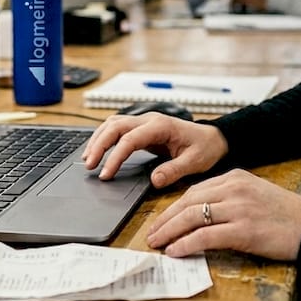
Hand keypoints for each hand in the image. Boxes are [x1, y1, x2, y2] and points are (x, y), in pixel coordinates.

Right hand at [82, 113, 226, 187]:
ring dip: (98, 139)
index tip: (105, 174)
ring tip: (87, 159)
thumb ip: (175, 170)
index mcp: (161, 126)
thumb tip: (154, 181)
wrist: (213, 138)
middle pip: (115, 126)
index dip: (115, 156)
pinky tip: (97, 150)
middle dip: (99, 145)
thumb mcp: (195, 162)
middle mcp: (149, 119)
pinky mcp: (142, 128)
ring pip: (113, 124)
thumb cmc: (205, 148)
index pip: (130, 139)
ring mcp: (144, 122)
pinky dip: (104, 137)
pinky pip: (117, 128)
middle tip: (89, 166)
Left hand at [146, 169, 300, 260]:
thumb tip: (200, 216)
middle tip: (151, 233)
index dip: (173, 208)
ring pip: (192, 217)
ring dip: (169, 232)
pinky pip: (205, 236)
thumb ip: (229, 199)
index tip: (161, 220)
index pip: (194, 191)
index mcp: (235, 177)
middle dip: (165, 219)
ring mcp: (239, 208)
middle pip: (188, 202)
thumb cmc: (286, 215)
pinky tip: (176, 251)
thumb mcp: (254, 195)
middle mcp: (234, 189)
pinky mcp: (244, 229)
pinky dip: (186, 244)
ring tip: (157, 243)